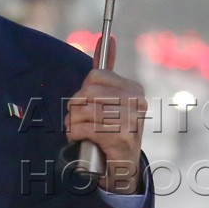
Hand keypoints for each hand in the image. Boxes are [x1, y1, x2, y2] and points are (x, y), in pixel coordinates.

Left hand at [67, 37, 147, 193]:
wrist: (123, 170)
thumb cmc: (113, 131)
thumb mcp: (113, 100)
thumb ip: (108, 71)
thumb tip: (107, 38)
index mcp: (134, 89)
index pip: (95, 76)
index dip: (83, 91)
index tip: (87, 104)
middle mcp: (136, 103)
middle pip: (87, 91)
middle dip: (75, 107)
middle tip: (80, 120)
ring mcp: (130, 121)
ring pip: (82, 109)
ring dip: (72, 122)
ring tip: (78, 130)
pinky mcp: (120, 139)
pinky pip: (83, 127)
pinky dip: (73, 133)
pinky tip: (78, 138)